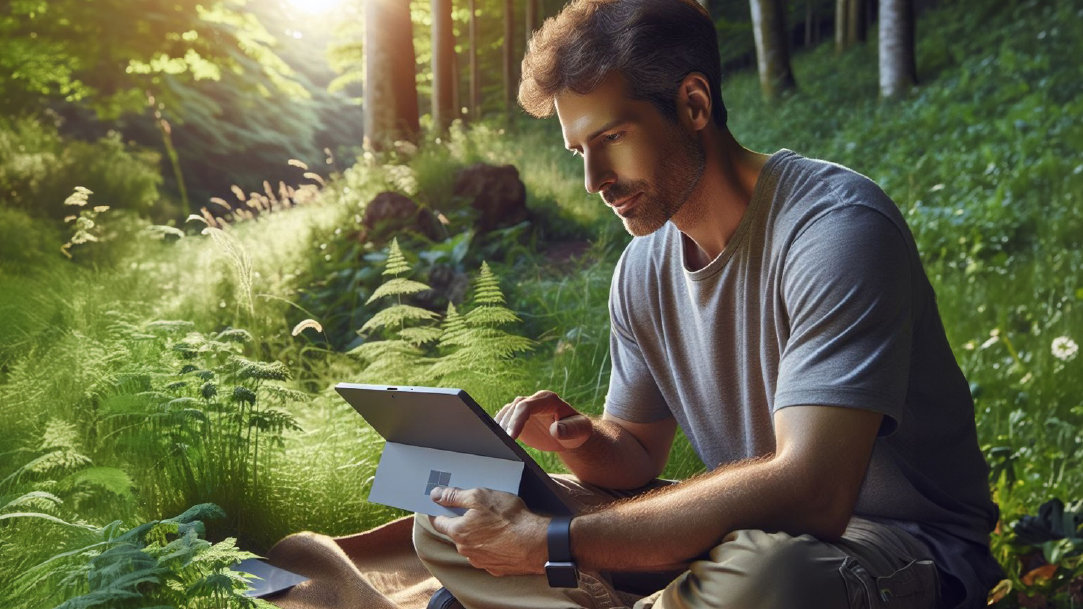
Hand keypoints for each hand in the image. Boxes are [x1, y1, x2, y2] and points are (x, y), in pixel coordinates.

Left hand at [429, 487, 548, 575]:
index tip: (441, 504)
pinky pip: (487, 554)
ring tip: (495, 522)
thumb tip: (435, 495)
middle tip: (477, 509)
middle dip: (462, 521)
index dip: (438, 510)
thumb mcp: (479, 497)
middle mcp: (465, 550)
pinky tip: (502, 536)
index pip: (438, 522)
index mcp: (458, 532)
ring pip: (472, 544)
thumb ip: (455, 496)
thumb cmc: (509, 519)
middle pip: (456, 532)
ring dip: (478, 534)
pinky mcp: (495, 567)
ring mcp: (480, 561)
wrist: (536, 543)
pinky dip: (491, 545)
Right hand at [495, 390, 592, 451]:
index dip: (517, 420)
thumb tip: (556, 430)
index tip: (511, 436)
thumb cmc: (577, 430)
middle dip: (506, 423)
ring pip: (508, 411)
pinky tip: (494, 437)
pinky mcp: (519, 417)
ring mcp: (526, 408)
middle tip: (501, 441)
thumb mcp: (580, 430)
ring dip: (500, 424)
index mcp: (549, 400)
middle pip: (515, 408)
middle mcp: (535, 401)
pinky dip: (498, 426)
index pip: (528, 406)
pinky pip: (505, 418)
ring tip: (495, 440)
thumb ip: (570, 429)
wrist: (572, 434)